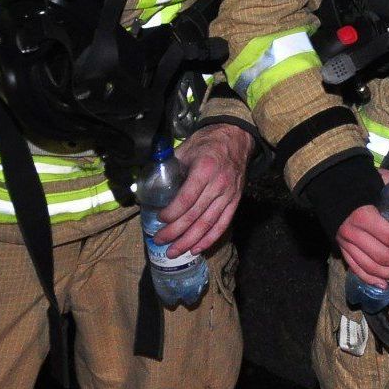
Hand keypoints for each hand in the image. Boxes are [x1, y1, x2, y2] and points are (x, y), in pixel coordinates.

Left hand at [154, 123, 252, 256]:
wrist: (237, 137)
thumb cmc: (208, 143)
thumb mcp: (186, 149)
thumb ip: (171, 167)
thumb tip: (151, 185)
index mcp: (205, 169)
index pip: (187, 198)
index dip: (172, 213)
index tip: (159, 219)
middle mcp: (219, 184)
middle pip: (195, 215)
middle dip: (175, 232)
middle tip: (159, 240)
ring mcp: (229, 194)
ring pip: (208, 224)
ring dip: (189, 241)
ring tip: (173, 252)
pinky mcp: (235, 200)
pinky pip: (223, 224)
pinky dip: (210, 239)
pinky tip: (196, 249)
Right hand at [336, 169, 388, 288]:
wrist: (331, 188)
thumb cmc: (359, 184)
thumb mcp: (378, 179)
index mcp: (364, 217)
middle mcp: (353, 234)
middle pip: (383, 256)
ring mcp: (346, 245)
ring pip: (371, 267)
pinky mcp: (342, 250)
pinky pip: (357, 269)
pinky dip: (371, 279)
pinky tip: (386, 284)